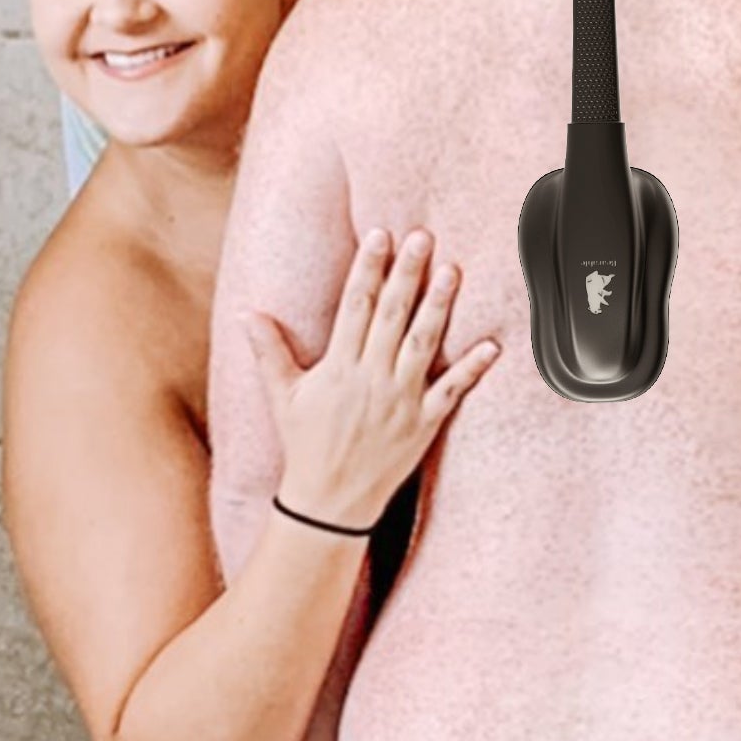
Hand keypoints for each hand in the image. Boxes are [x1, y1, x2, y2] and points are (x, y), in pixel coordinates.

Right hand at [245, 227, 500, 531]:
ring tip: (453, 271)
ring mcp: (400, 400)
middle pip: (391, 315)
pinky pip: (452, 391)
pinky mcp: (424, 423)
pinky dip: (473, 368)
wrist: (328, 503)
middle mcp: (371, 378)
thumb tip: (248, 314)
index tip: (379, 236)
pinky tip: (492, 344)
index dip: (368, 268)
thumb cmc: (305, 444)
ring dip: (439, 306)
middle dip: (407, 274)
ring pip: (422, 343)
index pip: (354, 306)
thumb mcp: (283, 396)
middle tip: (422, 237)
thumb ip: (269, 351)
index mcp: (338, 367)